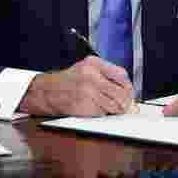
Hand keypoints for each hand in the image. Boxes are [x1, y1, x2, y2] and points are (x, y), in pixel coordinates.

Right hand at [19, 55, 133, 116]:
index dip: (128, 86)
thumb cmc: (70, 80)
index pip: (121, 75)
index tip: (128, 92)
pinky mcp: (83, 106)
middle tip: (124, 105)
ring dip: (115, 110)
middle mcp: (90, 76)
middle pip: (120, 93)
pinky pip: (102, 113)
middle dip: (125, 102)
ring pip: (114, 106)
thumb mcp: (87, 68)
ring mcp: (86, 92)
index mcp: (93, 63)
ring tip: (108, 106)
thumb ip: (107, 75)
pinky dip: (102, 114)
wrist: (48, 91)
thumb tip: (128, 91)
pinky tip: (94, 108)